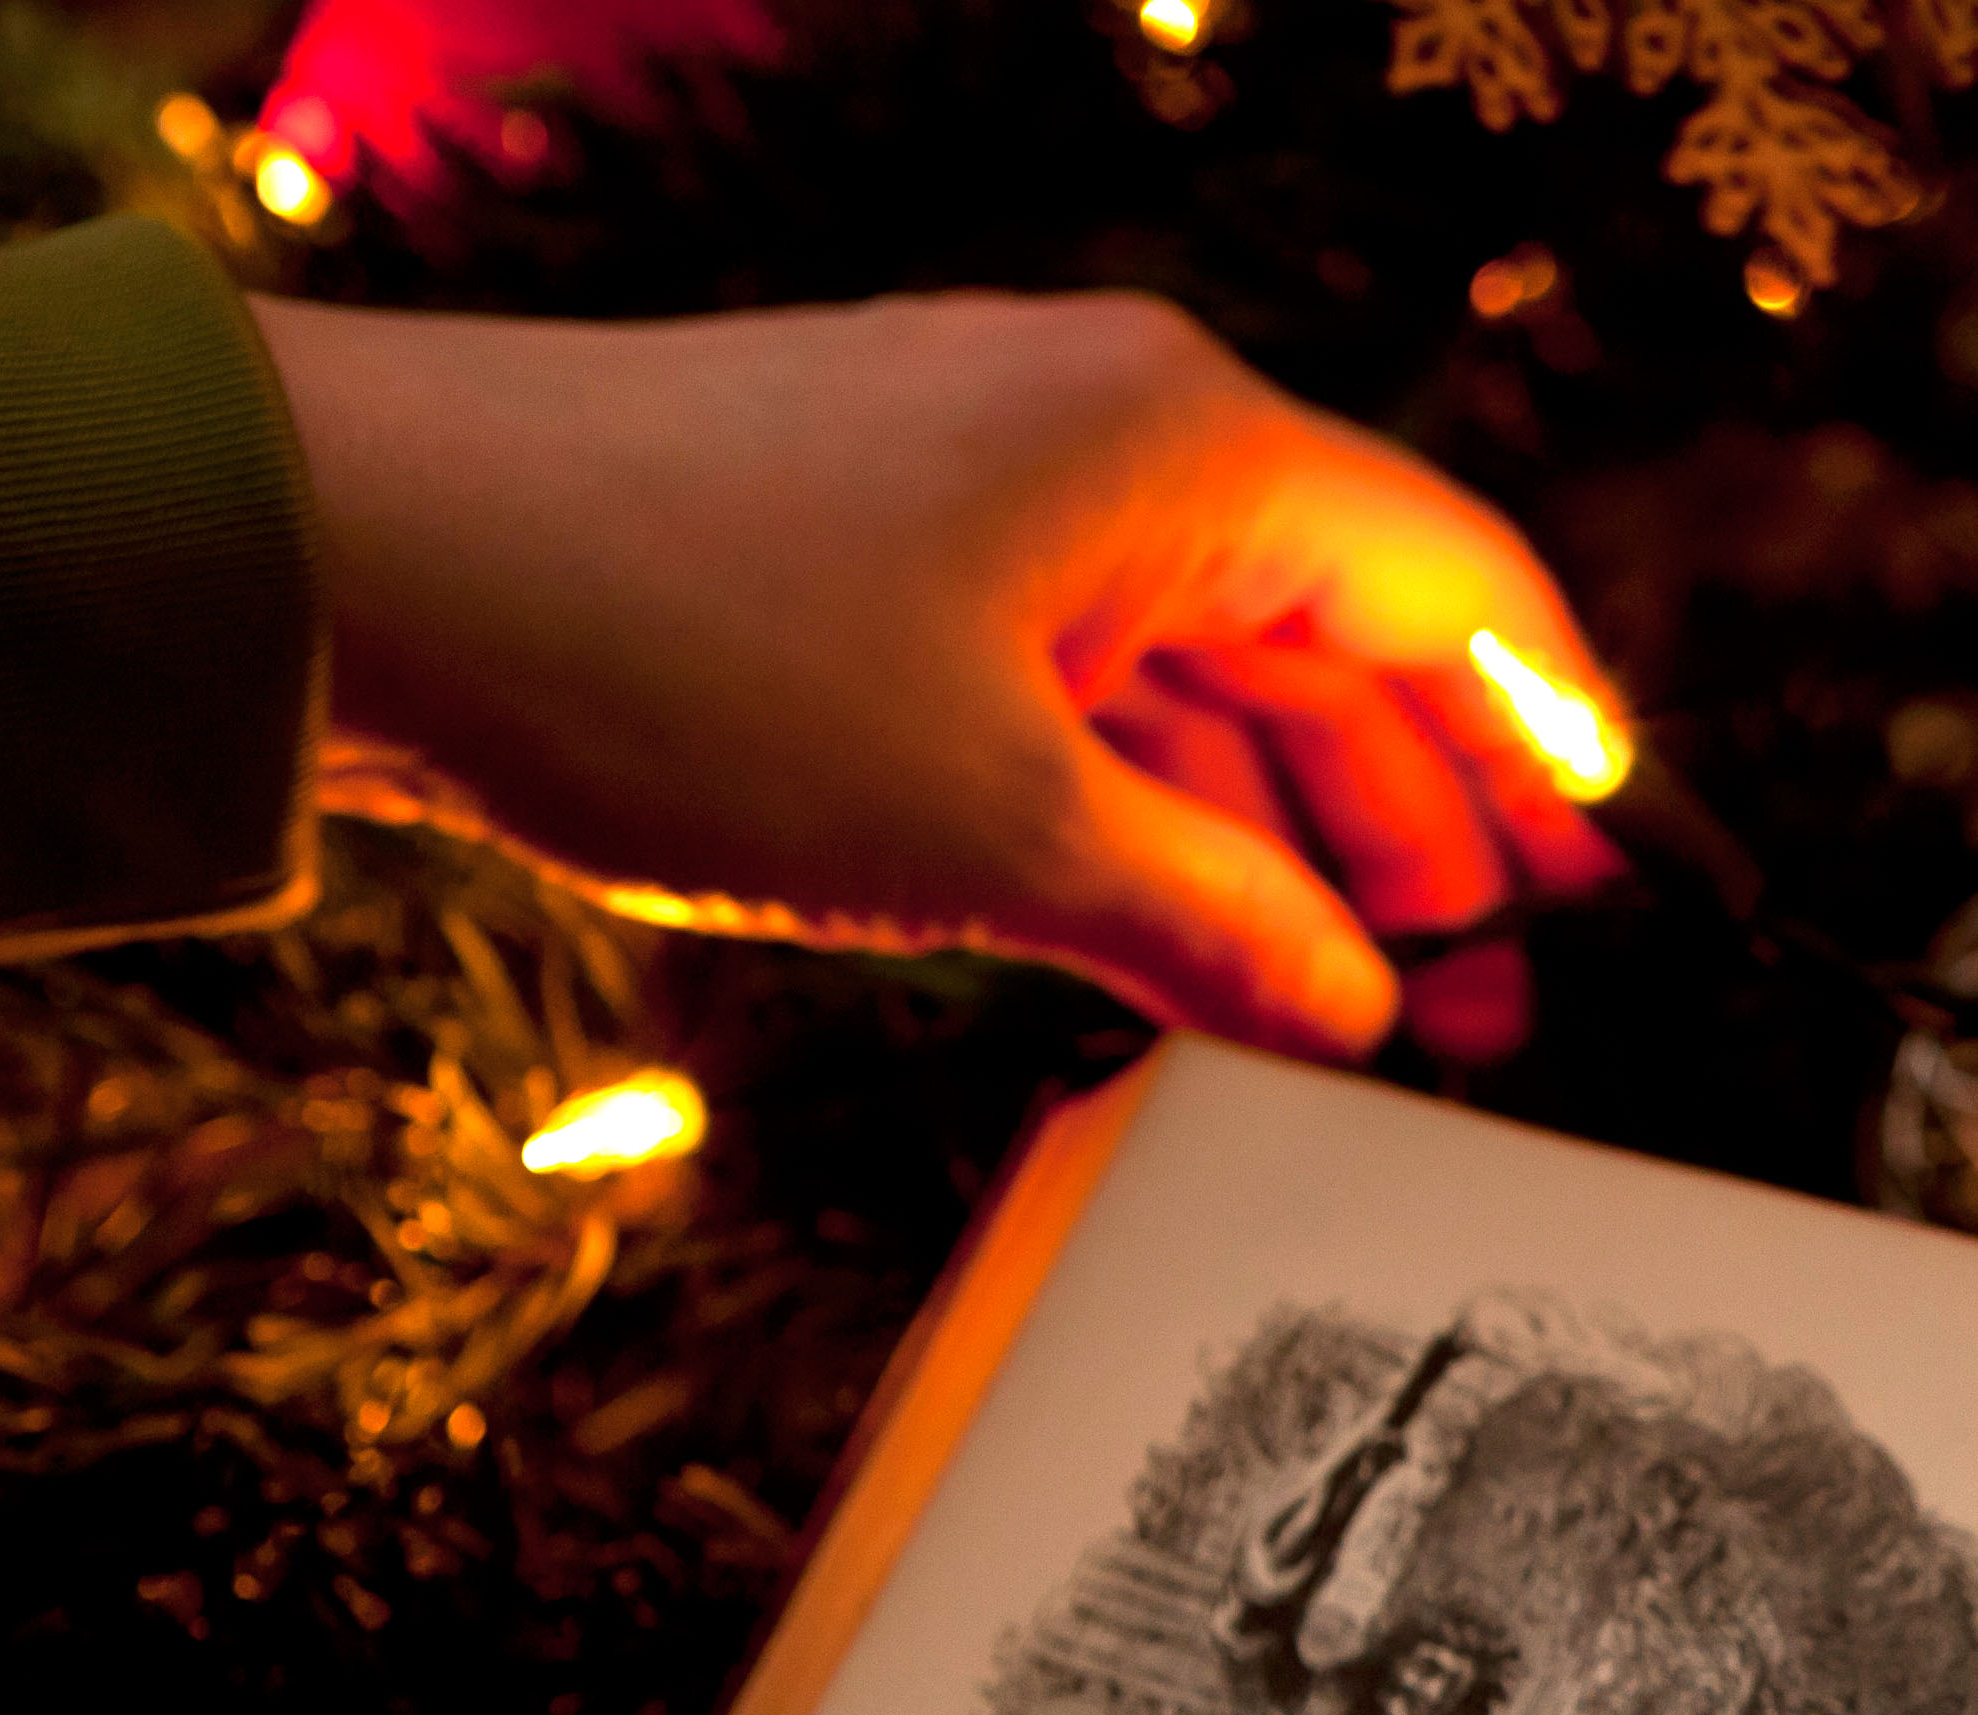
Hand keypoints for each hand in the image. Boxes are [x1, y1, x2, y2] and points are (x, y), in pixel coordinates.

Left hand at [251, 289, 1626, 1061]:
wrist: (349, 551)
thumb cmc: (686, 651)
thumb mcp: (1000, 834)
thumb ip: (1218, 932)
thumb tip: (1365, 1014)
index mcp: (1186, 451)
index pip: (1462, 593)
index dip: (1564, 755)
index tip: (1628, 891)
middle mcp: (1106, 438)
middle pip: (1345, 637)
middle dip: (1430, 829)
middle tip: (1495, 1009)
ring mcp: (983, 492)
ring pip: (1206, 678)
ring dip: (1286, 845)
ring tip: (1349, 1012)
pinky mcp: (875, 557)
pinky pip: (1078, 689)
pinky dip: (1148, 814)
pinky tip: (1176, 945)